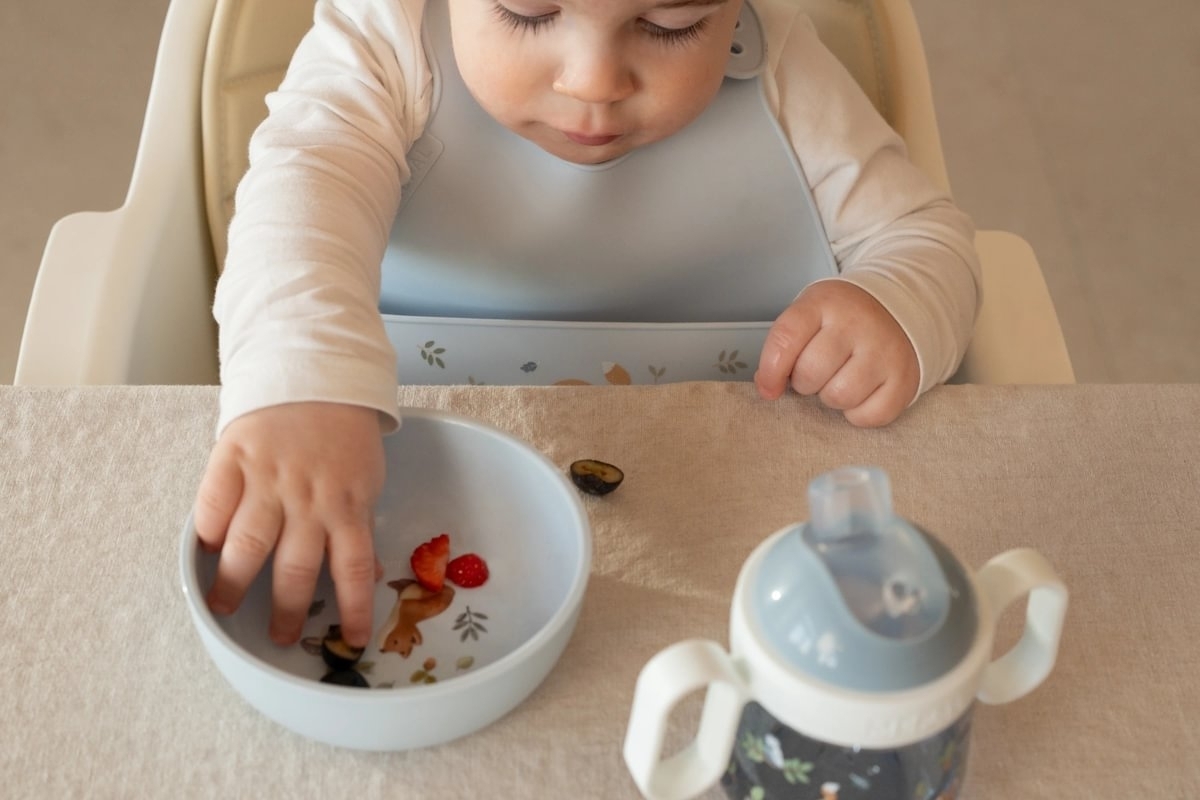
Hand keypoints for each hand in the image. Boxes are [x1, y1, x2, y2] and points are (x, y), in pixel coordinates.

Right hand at [192, 402, 385, 646]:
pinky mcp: (234, 458)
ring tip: (221, 606)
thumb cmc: (343, 433)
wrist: (315, 373)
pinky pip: (214, 504)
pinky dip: (207, 530)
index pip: (354, 569)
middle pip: (295, 569)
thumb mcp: (365, 478)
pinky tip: (203, 550)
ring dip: (233, 583)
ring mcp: (269, 480)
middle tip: (279, 636)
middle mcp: (309, 499)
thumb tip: (363, 576)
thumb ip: (358, 523)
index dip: (353, 609)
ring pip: (248, 545)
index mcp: (349, 505)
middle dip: (287, 611)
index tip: (350, 641)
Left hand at [754, 280, 919, 426]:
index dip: (770, 370)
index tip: (768, 387)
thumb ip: (784, 345)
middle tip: (814, 374)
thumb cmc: (842, 321)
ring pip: (840, 397)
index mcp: (825, 302)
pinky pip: (869, 415)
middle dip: (804, 382)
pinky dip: (858, 414)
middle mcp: (857, 323)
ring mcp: (885, 350)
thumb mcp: (810, 315)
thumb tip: (767, 386)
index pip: (786, 338)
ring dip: (831, 398)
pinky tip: (860, 394)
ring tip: (838, 381)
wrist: (899, 313)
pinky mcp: (905, 379)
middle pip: (811, 372)